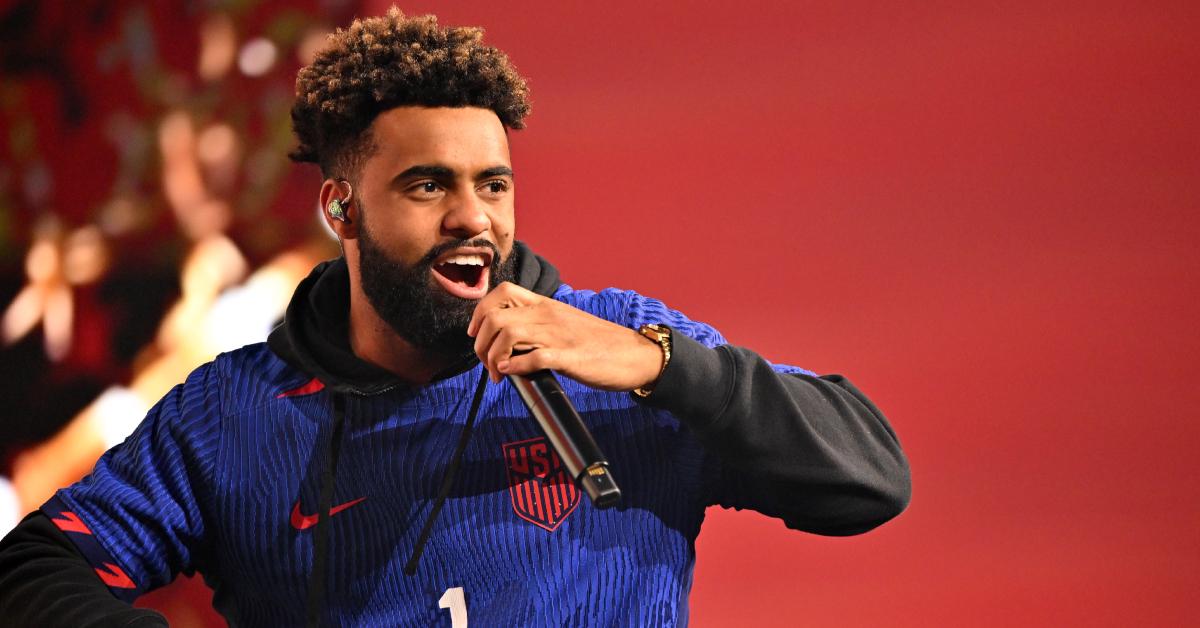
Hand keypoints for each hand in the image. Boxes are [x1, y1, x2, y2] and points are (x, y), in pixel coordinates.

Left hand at [467, 282, 663, 390]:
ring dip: (494, 357)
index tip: (477, 334)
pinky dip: (516, 365)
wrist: (637, 355)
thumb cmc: (601, 344)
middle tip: (487, 364)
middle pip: (496, 317)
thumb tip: (510, 343)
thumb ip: (539, 327)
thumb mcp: (566, 325)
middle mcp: (550, 316)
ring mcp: (560, 336)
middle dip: (481, 343)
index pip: (502, 293)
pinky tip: (512, 373)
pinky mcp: (571, 358)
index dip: (480, 312)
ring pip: (509, 333)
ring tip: (498, 374)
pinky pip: (534, 357)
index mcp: (548, 305)